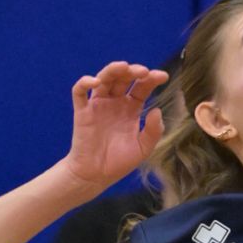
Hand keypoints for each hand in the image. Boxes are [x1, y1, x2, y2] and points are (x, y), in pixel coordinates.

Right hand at [64, 62, 169, 193]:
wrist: (96, 176)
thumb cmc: (119, 162)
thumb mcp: (143, 148)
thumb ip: (153, 131)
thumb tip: (157, 109)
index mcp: (131, 108)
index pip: (141, 87)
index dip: (151, 79)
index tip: (163, 76)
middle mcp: (115, 102)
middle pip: (124, 78)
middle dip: (134, 71)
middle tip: (144, 71)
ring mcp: (98, 105)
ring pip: (104, 79)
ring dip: (114, 70)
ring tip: (125, 67)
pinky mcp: (83, 111)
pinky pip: (80, 91)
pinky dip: (85, 82)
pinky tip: (96, 81)